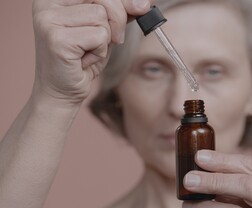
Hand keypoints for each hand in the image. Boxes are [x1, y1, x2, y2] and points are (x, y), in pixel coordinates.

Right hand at [32, 0, 152, 103]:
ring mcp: (49, 20)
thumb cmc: (81, 61)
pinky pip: (99, 36)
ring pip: (101, 17)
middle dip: (118, 20)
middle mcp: (47, 4)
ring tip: (87, 52)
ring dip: (104, 41)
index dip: (122, 0)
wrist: (62, 92)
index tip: (142, 7)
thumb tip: (143, 4)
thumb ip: (118, 14)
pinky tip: (83, 60)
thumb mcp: (102, 32)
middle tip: (114, 40)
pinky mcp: (57, 38)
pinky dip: (99, 52)